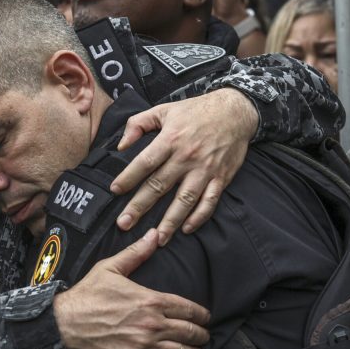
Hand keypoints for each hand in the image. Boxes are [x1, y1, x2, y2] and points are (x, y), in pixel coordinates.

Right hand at [53, 228, 210, 348]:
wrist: (63, 325)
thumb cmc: (86, 296)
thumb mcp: (110, 268)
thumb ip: (136, 253)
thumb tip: (154, 234)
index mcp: (150, 300)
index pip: (187, 309)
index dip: (201, 314)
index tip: (205, 317)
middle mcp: (152, 325)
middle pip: (189, 332)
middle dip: (201, 334)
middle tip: (204, 335)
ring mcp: (144, 347)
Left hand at [111, 89, 258, 242]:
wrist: (235, 111)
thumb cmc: (196, 111)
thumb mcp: (163, 109)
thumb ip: (138, 124)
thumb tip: (121, 145)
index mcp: (170, 139)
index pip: (145, 162)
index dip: (128, 177)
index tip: (114, 191)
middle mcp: (186, 157)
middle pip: (159, 186)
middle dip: (140, 207)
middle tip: (124, 224)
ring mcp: (205, 170)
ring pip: (185, 200)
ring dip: (170, 221)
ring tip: (157, 238)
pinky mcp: (221, 178)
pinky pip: (209, 202)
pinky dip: (199, 217)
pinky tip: (186, 229)